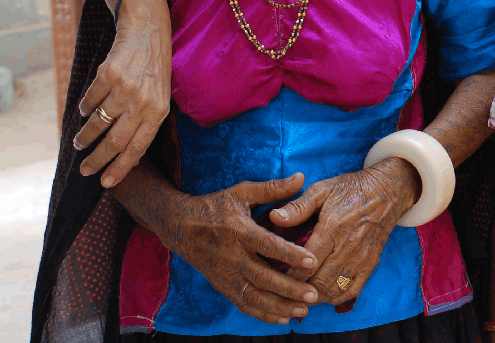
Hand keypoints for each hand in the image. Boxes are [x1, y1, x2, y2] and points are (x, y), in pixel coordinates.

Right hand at [74, 0, 171, 187]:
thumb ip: (144, 121)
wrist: (148, 30)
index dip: (120, 168)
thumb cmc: (153, 68)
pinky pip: (90, 100)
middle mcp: (143, 102)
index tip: (105, 183)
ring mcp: (126, 88)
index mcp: (158, 112)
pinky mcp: (108, 74)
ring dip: (85, 136)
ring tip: (79, 142)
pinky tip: (84, 111)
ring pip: (99, 123)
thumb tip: (121, 153)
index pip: (138, 149)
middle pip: (114, 141)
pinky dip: (84, 108)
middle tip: (84, 169)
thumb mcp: (159, 96)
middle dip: (96, 159)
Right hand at [162, 174, 321, 323]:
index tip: (312, 261)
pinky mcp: (223, 286)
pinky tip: (283, 317)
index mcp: (238, 230)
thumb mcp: (242, 192)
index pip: (266, 245)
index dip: (289, 254)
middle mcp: (232, 256)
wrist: (180, 227)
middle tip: (314, 294)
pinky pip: (244, 304)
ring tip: (304, 309)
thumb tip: (301, 177)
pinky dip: (263, 313)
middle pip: (263, 277)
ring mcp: (226, 275)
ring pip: (254, 296)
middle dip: (289, 288)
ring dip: (279, 305)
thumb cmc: (216, 207)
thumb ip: (272, 188)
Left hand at [273, 158, 419, 304]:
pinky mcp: (371, 264)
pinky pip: (352, 291)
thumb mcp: (322, 189)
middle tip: (282, 289)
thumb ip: (298, 206)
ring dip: (314, 296)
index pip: (306, 262)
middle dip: (298, 289)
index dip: (288, 274)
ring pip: (333, 290)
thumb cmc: (350, 189)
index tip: (274, 275)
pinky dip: (335, 298)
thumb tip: (274, 217)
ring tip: (298, 294)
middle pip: (319, 282)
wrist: (387, 191)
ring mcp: (361, 258)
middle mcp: (348, 247)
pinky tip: (322, 294)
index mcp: (332, 228)